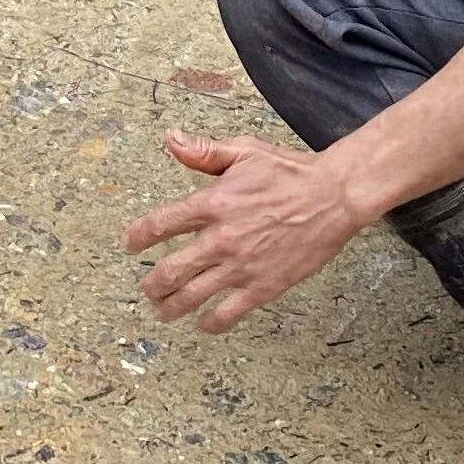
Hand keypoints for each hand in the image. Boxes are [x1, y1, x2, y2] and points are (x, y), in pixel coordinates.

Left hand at [122, 130, 368, 331]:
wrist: (333, 197)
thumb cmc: (290, 172)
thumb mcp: (244, 151)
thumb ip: (204, 151)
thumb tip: (172, 139)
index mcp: (213, 203)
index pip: (161, 224)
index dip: (138, 236)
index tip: (129, 244)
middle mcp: (221, 238)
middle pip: (170, 270)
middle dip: (152, 284)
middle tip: (148, 289)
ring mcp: (241, 266)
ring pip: (192, 296)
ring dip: (171, 308)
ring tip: (162, 312)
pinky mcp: (263, 286)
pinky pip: (228, 313)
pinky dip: (211, 323)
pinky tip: (205, 324)